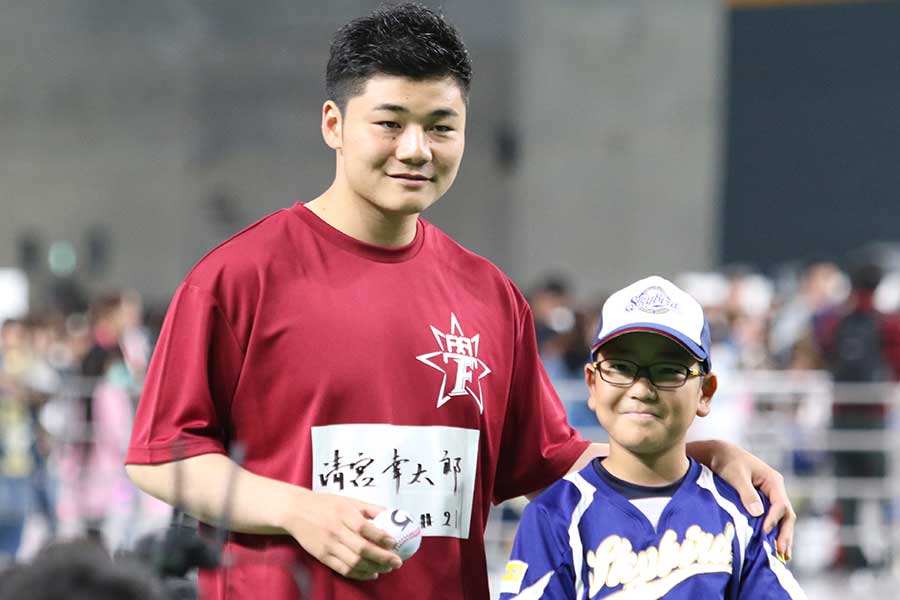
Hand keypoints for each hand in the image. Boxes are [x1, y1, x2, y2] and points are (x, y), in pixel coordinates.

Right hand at [283, 490, 403, 579]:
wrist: (296, 511)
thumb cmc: (325, 504)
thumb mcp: (348, 500)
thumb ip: (370, 508)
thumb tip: (392, 514)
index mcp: (344, 513)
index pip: (365, 528)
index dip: (382, 537)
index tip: (395, 543)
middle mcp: (336, 530)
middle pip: (362, 549)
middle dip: (383, 558)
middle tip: (397, 561)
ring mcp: (328, 545)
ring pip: (354, 562)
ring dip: (374, 568)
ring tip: (387, 568)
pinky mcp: (322, 556)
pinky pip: (343, 569)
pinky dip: (359, 574)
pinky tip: (371, 573)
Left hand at [687, 440, 795, 560]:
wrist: (717, 454)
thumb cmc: (727, 462)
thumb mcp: (736, 475)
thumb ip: (746, 493)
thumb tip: (758, 513)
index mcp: (773, 481)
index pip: (780, 504)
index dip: (774, 520)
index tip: (765, 532)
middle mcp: (775, 489)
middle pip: (786, 515)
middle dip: (785, 534)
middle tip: (783, 553)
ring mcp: (770, 496)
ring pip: (781, 519)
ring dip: (782, 536)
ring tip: (782, 556)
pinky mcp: (762, 502)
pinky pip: (771, 519)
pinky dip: (773, 532)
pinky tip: (771, 547)